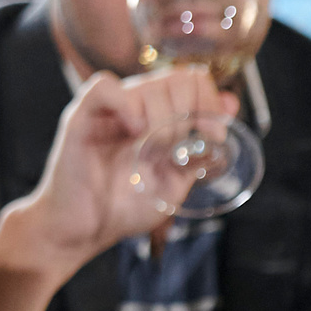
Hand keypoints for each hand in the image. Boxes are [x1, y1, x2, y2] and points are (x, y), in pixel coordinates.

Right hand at [0, 65, 238, 310]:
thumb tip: (230, 105)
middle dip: (187, 116)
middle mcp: (131, 105)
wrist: (82, 231)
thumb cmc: (121, 208)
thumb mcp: (174, 182)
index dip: (209, 103)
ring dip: (162, 121)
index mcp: (154, 115)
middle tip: (174, 152)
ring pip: (149, 84)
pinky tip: (133, 131)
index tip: (213, 136)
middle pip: (176, 78)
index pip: (192, 79)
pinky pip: (105, 87)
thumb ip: (200, 148)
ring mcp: (106, 110)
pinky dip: (126, 105)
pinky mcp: (79, 117)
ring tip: (151, 153)